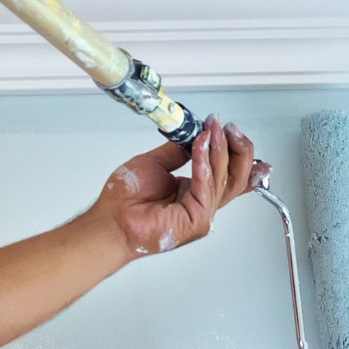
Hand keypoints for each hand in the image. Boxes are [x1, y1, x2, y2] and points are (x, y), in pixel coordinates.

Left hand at [92, 115, 268, 260]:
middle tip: (228, 128)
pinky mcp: (197, 219)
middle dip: (237, 149)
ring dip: (218, 150)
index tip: (228, 129)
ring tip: (212, 130)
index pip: (228, 172)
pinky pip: (206, 187)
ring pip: (223, 179)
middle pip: (235, 177)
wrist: (112, 220)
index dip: (234, 150)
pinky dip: (204, 163)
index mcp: (195, 192)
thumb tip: (193, 134)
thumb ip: (177, 151)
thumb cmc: (125, 201)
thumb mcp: (155, 164)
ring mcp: (202, 213)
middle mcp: (202, 203)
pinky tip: (201, 145)